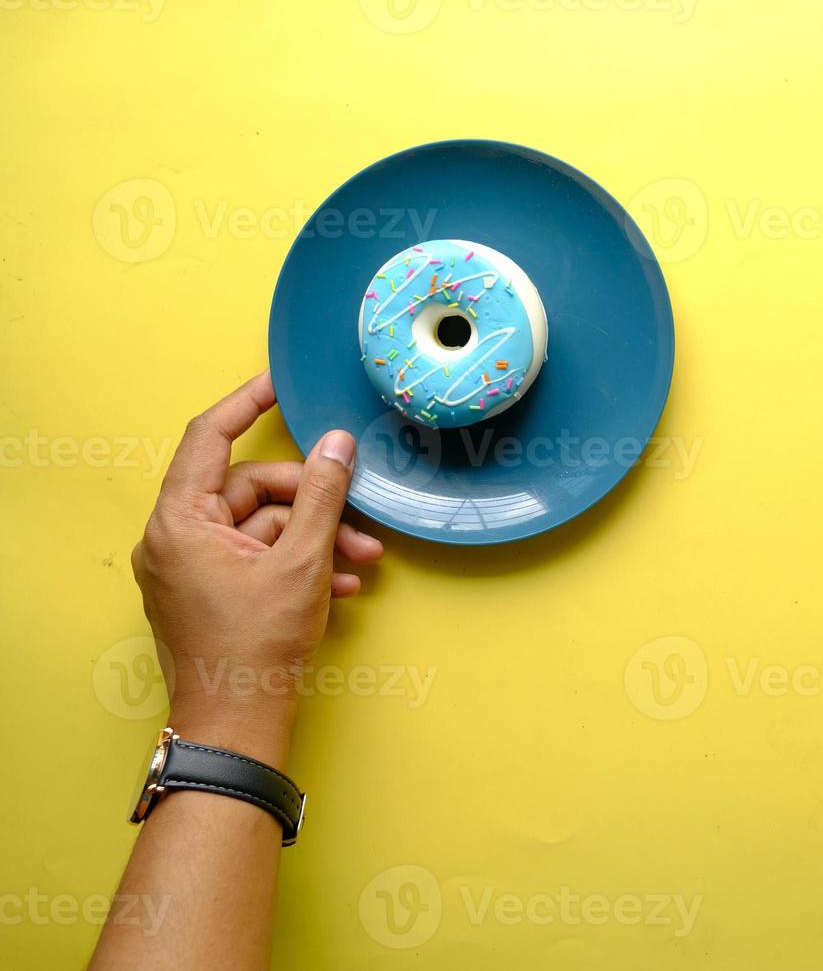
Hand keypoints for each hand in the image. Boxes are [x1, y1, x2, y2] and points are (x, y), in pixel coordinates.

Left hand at [131, 372, 382, 750]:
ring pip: (261, 527)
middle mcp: (174, 539)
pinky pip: (256, 557)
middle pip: (250, 490)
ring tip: (361, 558)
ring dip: (315, 537)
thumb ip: (322, 495)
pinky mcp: (207, 593)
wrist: (237, 723)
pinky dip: (298, 563)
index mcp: (179, 522)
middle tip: (359, 518)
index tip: (280, 385)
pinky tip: (341, 582)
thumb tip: (337, 444)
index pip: (209, 439)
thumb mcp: (302, 561)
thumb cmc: (257, 647)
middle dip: (312, 502)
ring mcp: (189, 569)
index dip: (247, 404)